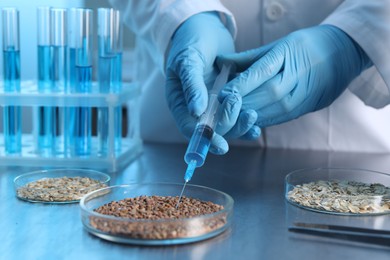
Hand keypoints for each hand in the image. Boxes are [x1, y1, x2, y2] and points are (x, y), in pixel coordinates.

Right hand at [166, 12, 259, 154]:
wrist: (205, 28)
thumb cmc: (191, 41)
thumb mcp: (188, 60)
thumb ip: (192, 85)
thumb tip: (196, 111)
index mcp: (181, 102)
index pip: (190, 128)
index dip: (206, 139)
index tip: (221, 145)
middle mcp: (197, 108)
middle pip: (212, 130)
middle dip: (228, 126)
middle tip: (242, 109)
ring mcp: (213, 105)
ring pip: (227, 125)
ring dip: (240, 125)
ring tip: (252, 116)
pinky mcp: (228, 99)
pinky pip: (237, 115)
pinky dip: (246, 121)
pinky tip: (256, 122)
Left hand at [217, 25, 371, 126]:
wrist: (340, 55)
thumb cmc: (304, 46)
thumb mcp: (277, 45)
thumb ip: (248, 58)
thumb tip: (222, 62)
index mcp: (286, 56)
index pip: (259, 74)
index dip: (239, 86)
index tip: (222, 94)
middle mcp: (294, 77)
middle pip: (262, 96)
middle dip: (239, 105)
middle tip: (221, 111)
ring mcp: (300, 95)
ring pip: (269, 111)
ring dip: (247, 117)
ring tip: (230, 119)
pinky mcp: (302, 109)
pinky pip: (277, 118)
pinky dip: (260, 121)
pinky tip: (247, 121)